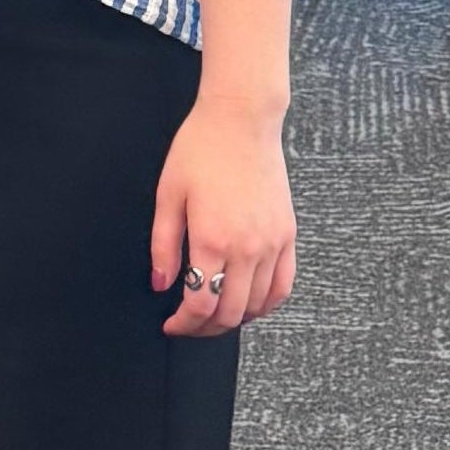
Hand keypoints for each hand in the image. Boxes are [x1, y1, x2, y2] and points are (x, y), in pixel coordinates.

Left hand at [149, 94, 294, 337]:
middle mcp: (248, 249)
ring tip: (213, 314)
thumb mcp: (168, 195)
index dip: (183, 324)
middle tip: (187, 325)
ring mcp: (273, 244)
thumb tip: (161, 285)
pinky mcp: (289, 236)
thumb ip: (164, 246)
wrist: (241, 122)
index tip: (170, 325)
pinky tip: (248, 302)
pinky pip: (283, 285)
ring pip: (259, 305)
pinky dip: (266, 303)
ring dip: (235, 318)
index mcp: (213, 240)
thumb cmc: (199, 151)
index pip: (200, 304)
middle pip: (231, 313)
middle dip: (206, 328)